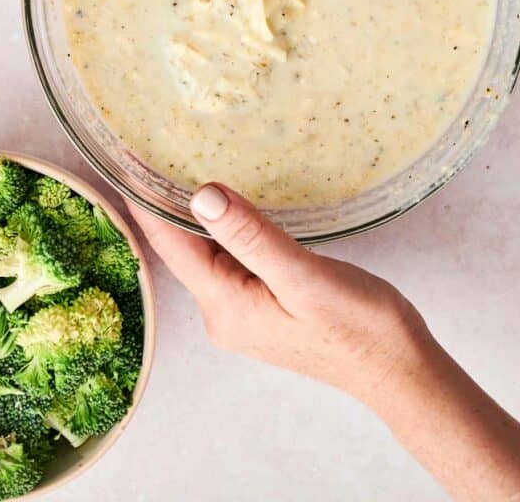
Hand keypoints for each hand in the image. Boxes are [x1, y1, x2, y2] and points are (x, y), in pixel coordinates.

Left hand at [129, 182, 426, 401]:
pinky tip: (227, 206)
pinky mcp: (262, 306)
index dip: (143, 201)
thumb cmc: (358, 326)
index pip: (169, 244)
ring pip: (205, 253)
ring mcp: (242, 312)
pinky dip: (221, 230)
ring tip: (176, 165)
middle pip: (180, 248)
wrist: (397, 369)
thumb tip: (201, 195)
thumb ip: (250, 236)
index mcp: (224, 305)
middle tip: (148, 150)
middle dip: (162, 202)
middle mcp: (223, 312)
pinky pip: (229, 260)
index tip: (122, 160)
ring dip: (192, 214)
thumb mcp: (303, 275)